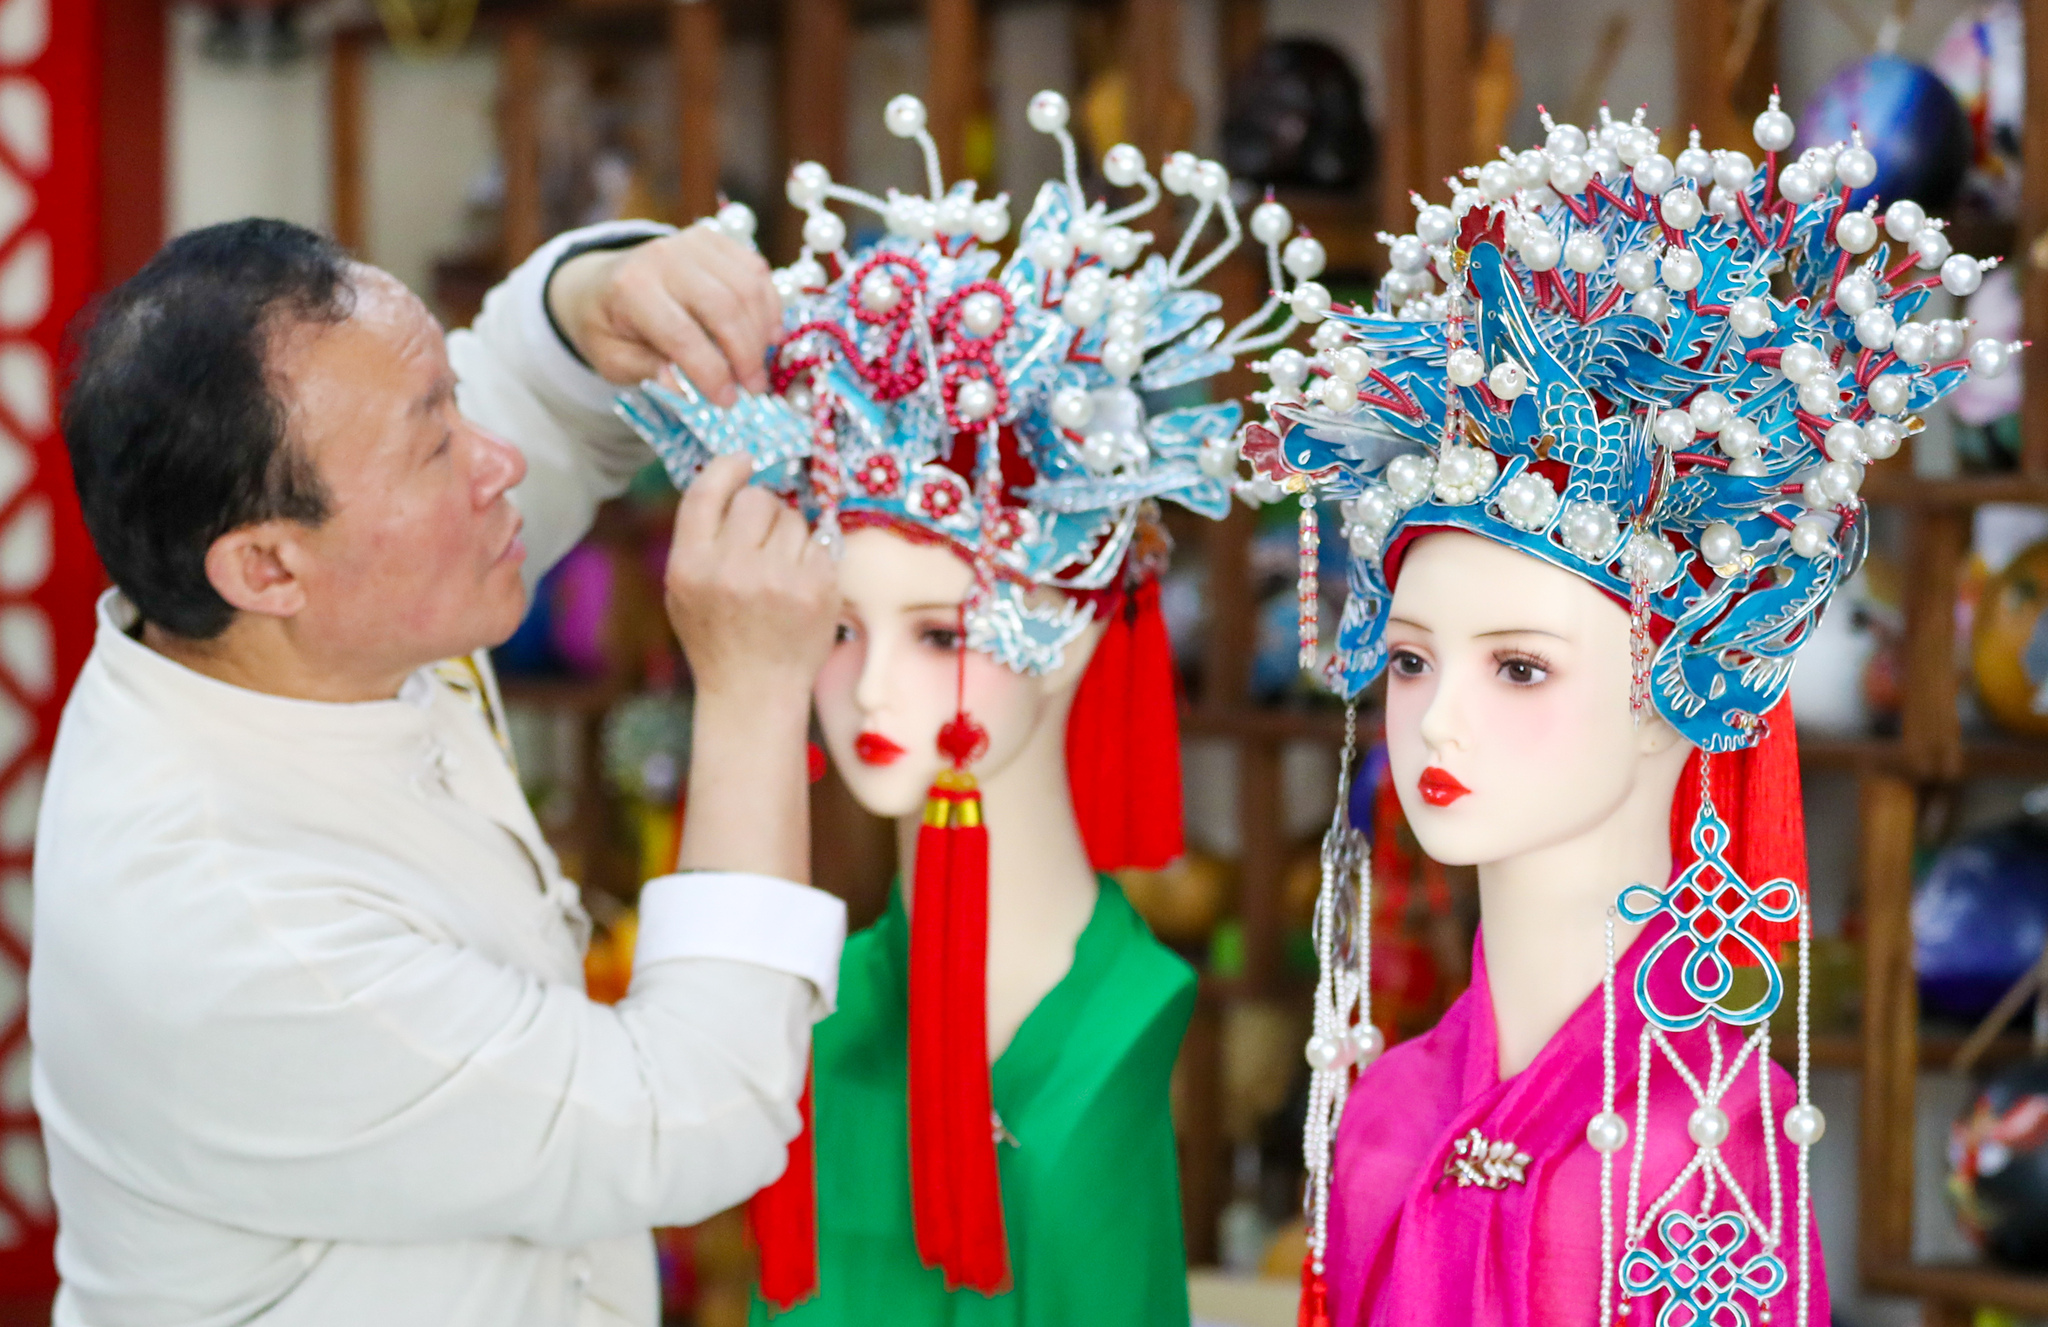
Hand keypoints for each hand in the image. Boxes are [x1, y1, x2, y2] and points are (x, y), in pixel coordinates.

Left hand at [546, 226, 780, 404]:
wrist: (602, 283)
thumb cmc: (611, 328)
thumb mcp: (613, 359)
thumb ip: (648, 372)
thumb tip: (684, 388)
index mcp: (630, 289)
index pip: (681, 334)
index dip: (711, 372)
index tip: (727, 401)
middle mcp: (661, 257)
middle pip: (723, 306)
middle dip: (746, 355)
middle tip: (754, 388)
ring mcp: (690, 242)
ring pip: (746, 288)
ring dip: (761, 333)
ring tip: (759, 364)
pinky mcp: (713, 239)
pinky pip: (756, 270)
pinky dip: (769, 305)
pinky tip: (767, 334)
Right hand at [664, 455, 837, 705]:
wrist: (753, 692)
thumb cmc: (716, 637)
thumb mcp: (683, 590)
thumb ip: (699, 540)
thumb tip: (731, 481)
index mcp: (691, 565)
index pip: (707, 492)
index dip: (727, 467)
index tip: (743, 461)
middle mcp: (733, 569)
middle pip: (758, 498)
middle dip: (763, 507)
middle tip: (762, 533)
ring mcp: (779, 580)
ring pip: (793, 518)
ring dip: (789, 532)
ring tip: (779, 567)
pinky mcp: (816, 590)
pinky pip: (819, 543)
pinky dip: (811, 556)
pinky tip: (798, 584)